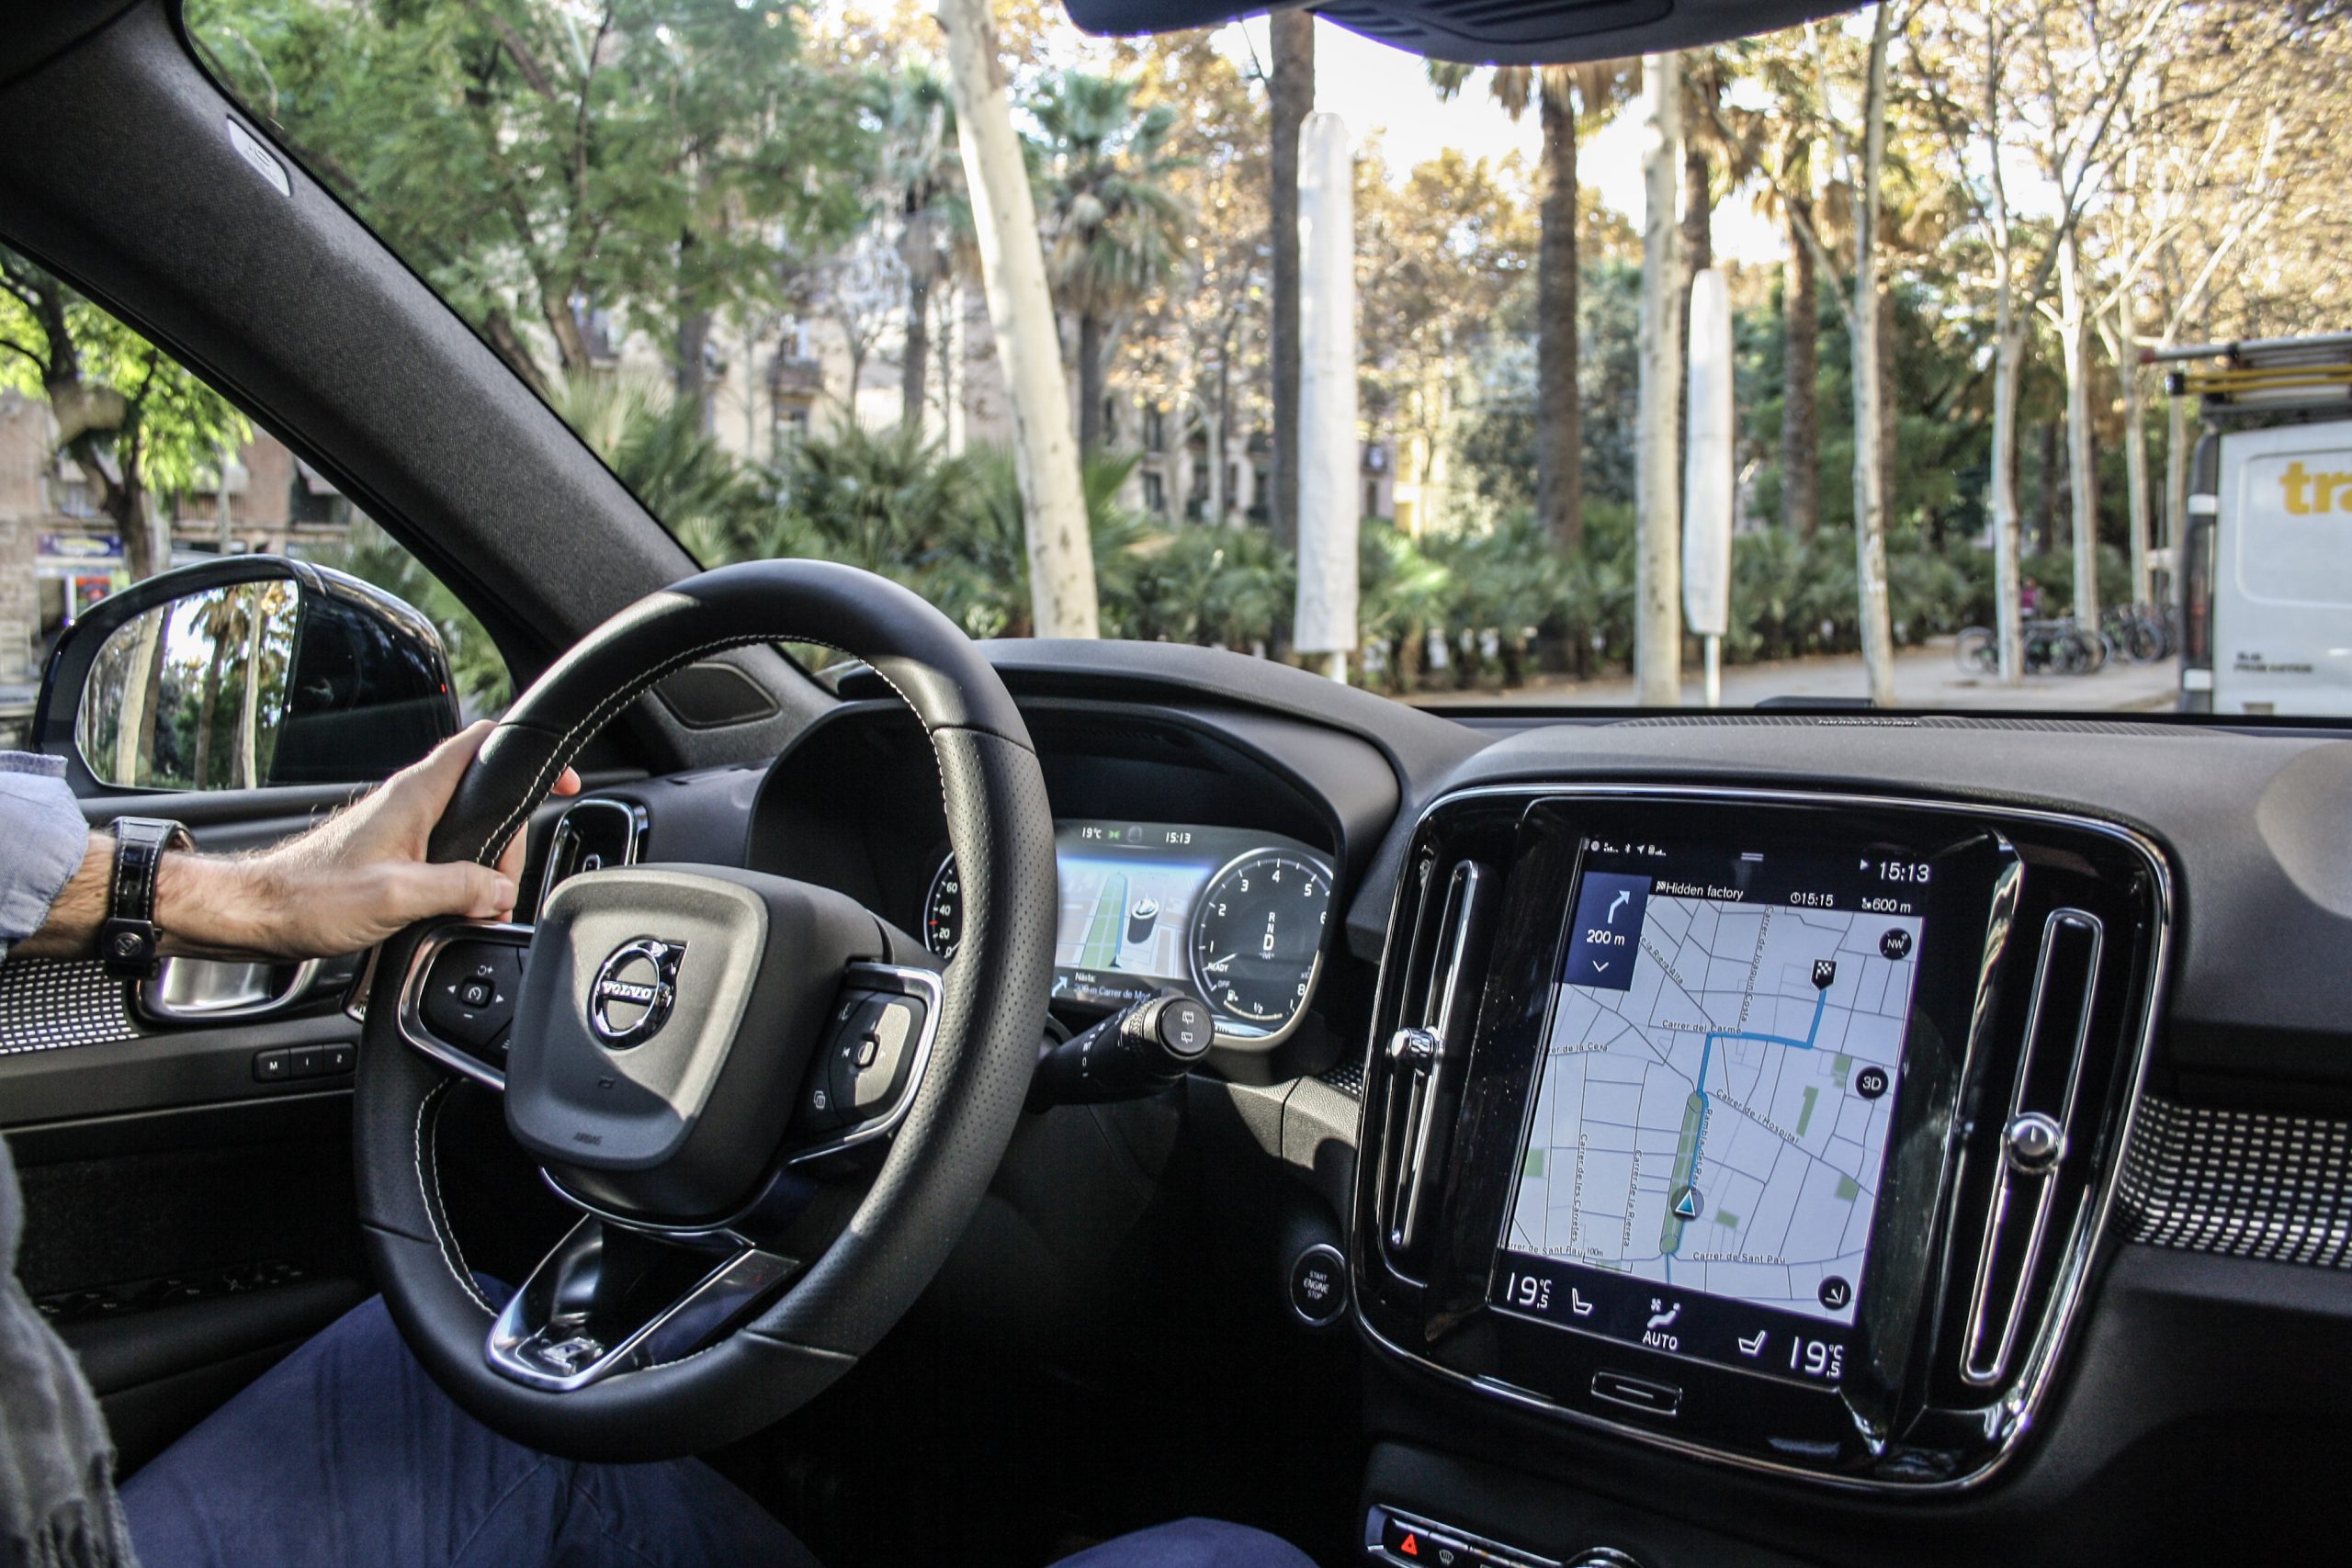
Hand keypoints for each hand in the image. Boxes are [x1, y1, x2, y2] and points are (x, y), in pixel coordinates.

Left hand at [157, 721, 579, 958]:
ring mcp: (397, 826)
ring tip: (478, 905)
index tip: (560, 777)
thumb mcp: (395, 897)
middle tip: (505, 885)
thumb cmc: (306, 898)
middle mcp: (407, 802)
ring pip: (466, 829)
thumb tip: (500, 892)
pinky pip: (444, 853)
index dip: (527, 749)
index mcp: (413, 795)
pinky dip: (461, 877)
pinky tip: (455, 908)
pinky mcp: (389, 853)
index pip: (480, 742)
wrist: (253, 915)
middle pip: (485, 797)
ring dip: (484, 866)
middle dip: (509, 840)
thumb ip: (458, 888)